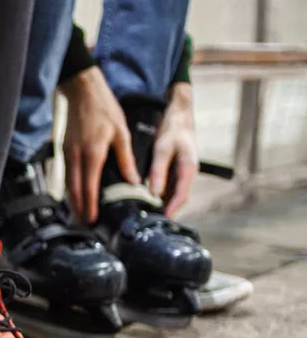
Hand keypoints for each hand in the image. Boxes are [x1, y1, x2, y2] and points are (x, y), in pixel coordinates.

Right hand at [61, 67, 140, 223]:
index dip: (90, 206)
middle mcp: (76, 157)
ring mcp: (68, 153)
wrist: (83, 91)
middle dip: (79, 209)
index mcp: (92, 154)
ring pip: (68, 184)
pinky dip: (70, 188)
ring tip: (79, 214)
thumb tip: (133, 181)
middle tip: (85, 224)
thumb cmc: (103, 109)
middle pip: (75, 191)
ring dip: (73, 201)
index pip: (89, 187)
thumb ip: (126, 160)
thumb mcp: (121, 133)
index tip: (92, 220)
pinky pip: (66, 174)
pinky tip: (75, 194)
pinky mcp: (65, 149)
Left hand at [150, 82, 197, 216]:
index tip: (164, 219)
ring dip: (164, 203)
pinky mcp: (177, 170)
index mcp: (188, 169)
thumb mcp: (162, 149)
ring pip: (174, 193)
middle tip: (152, 221)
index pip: (182, 195)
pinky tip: (149, 199)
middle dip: (168, 209)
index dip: (173, 208)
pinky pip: (170, 186)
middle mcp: (188, 173)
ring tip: (148, 213)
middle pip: (179, 197)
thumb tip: (154, 192)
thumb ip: (158, 170)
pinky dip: (162, 194)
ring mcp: (183, 172)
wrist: (179, 117)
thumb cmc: (172, 131)